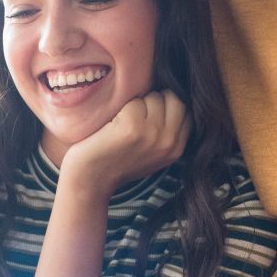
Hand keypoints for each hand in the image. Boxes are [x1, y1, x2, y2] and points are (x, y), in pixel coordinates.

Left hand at [61, 91, 189, 192]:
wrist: (90, 180)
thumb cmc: (116, 162)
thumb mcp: (152, 153)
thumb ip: (166, 133)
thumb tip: (172, 98)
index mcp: (176, 149)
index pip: (186, 111)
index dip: (168, 105)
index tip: (151, 113)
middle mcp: (168, 142)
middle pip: (175, 99)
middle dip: (156, 99)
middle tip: (137, 114)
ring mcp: (152, 134)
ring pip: (154, 97)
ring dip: (138, 103)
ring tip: (124, 122)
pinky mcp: (133, 127)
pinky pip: (134, 101)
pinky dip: (122, 108)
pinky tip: (113, 125)